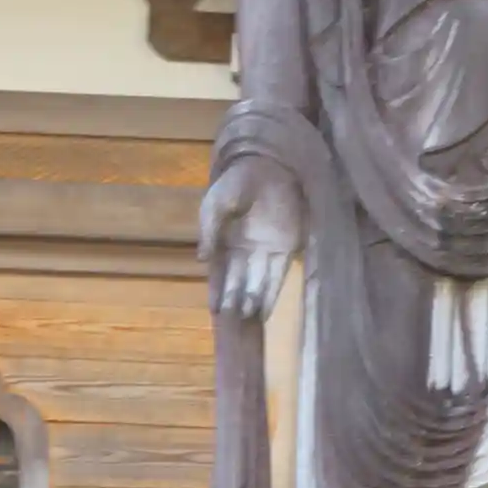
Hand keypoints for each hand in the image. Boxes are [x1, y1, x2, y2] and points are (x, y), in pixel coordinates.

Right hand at [199, 155, 306, 317]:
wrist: (268, 166)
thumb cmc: (237, 182)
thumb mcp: (216, 204)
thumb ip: (210, 231)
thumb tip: (201, 260)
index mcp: (225, 240)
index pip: (220, 271)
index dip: (217, 289)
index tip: (214, 309)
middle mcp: (245, 250)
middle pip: (239, 280)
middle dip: (236, 299)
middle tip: (232, 321)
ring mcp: (267, 250)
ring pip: (258, 281)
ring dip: (254, 299)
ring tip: (249, 319)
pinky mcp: (286, 246)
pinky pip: (279, 273)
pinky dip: (273, 291)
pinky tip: (267, 308)